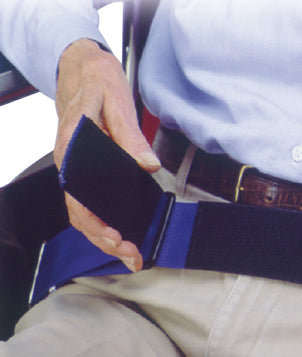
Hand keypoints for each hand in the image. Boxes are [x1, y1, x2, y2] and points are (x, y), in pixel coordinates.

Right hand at [55, 39, 159, 271]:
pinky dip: (103, 223)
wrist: (82, 71)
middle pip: (80, 213)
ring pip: (84, 213)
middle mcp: (70, 165)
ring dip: (104, 237)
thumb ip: (129, 135)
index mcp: (72, 149)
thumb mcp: (116, 102)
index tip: (115, 237)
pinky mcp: (85, 173)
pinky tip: (118, 235)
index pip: (78, 197)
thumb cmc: (96, 83)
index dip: (95, 222)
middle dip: (105, 239)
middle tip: (131, 255)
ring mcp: (76, 171)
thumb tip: (148, 164)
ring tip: (129, 254)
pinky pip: (89, 203)